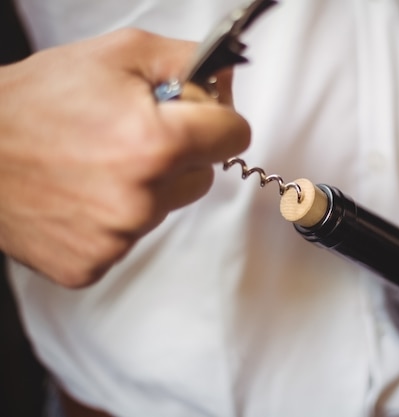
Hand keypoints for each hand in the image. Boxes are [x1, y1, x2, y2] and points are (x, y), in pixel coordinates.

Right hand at [0, 29, 250, 286]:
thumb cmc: (32, 102)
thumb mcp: (118, 54)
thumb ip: (187, 62)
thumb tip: (225, 82)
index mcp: (156, 144)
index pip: (235, 136)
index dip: (217, 120)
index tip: (197, 119)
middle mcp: (142, 198)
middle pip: (204, 176)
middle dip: (180, 155)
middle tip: (131, 137)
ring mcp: (118, 237)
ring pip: (167, 207)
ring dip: (147, 187)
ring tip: (97, 164)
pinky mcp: (93, 263)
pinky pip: (131, 237)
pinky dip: (115, 218)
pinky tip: (82, 195)